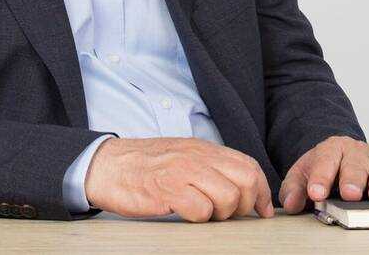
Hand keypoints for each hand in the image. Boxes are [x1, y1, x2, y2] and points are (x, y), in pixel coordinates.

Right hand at [83, 137, 275, 221]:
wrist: (106, 165)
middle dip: (246, 205)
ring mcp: (183, 172)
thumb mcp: (183, 155)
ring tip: (204, 214)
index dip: (262, 191)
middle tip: (230, 215)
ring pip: (228, 197)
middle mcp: (197, 157)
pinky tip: (185, 214)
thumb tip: (241, 188)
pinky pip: (200, 210)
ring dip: (222, 214)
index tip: (261, 210)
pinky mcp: (167, 191)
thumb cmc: (144, 165)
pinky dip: (199, 218)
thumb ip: (210, 166)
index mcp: (204, 149)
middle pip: (246, 180)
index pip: (249, 165)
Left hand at [278, 135, 368, 213]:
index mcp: (332, 148)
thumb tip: (292, 203)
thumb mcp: (302, 175)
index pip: (325, 160)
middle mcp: (356, 151)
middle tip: (349, 194)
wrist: (339, 156)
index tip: (316, 192)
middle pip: (355, 163)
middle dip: (352, 179)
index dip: (321, 177)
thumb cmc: (323, 168)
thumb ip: (294, 188)